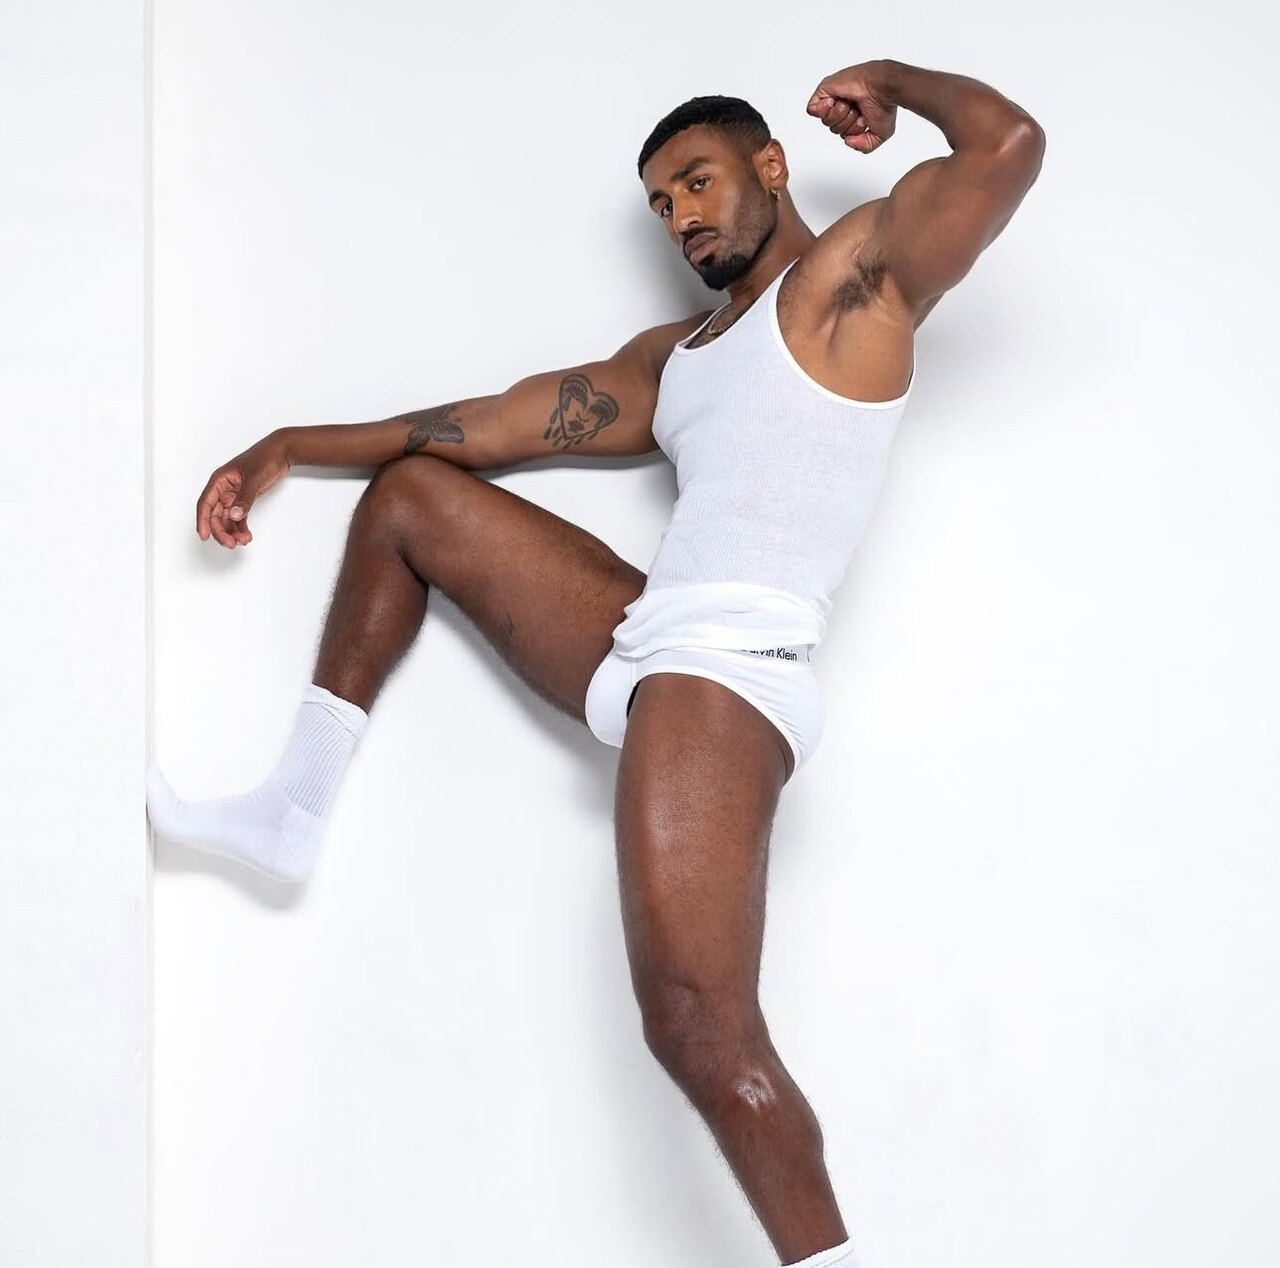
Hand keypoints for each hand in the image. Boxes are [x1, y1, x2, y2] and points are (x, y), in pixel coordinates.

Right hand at [196, 432, 289, 548]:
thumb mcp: (254, 478)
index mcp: (220, 480)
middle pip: (215, 515)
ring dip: (232, 532)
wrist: (282, 453)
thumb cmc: (265, 458)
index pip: (205, 503)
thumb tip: (234, 515)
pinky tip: (246, 536)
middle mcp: (223, 489)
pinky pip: (238, 517)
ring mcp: (233, 495)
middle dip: (221, 531)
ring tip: (243, 541)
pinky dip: (241, 528)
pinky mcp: (244, 499)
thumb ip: (244, 498)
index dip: (202, 521)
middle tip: (231, 544)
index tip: (204, 536)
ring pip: (227, 518)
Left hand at [807, 61, 897, 153]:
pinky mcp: (825, 88)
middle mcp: (843, 104)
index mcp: (854, 113)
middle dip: (846, 125)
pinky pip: (812, 109)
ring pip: (825, 121)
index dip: (852, 132)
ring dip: (840, 116)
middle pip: (833, 128)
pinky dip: (823, 110)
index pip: (842, 132)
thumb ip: (863, 146)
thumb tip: (847, 141)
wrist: (883, 88)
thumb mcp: (879, 135)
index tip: (863, 120)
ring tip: (850, 104)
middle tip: (857, 112)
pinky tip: (835, 103)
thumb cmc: (885, 105)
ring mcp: (834, 96)